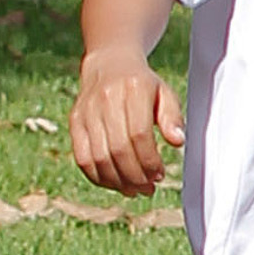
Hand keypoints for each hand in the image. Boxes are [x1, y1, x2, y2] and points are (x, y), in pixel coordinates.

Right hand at [72, 47, 183, 195]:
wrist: (109, 64)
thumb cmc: (143, 85)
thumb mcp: (165, 93)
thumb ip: (173, 117)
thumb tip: (177, 142)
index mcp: (133, 89)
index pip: (139, 134)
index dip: (149, 160)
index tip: (160, 174)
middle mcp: (106, 100)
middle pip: (118, 149)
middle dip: (135, 175)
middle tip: (149, 188)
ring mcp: (87, 112)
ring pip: (98, 157)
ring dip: (118, 181)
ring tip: (135, 189)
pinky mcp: (75, 123)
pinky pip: (82, 158)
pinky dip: (98, 177)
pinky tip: (115, 184)